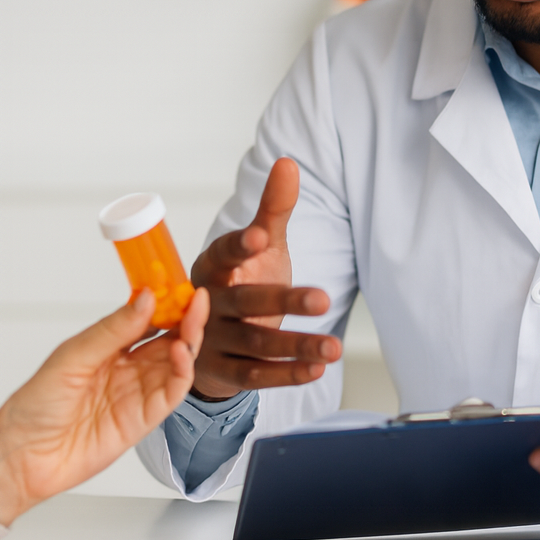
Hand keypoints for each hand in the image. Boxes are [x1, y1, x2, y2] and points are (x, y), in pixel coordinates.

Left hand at [0, 286, 209, 525]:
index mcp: (107, 346)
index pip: (146, 317)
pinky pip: (172, 393)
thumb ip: (112, 330)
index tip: (177, 284)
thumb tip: (145, 300)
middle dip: (186, 318)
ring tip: (192, 322)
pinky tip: (181, 353)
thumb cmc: (35, 406)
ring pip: (176, 362)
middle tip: (196, 301)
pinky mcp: (144, 419)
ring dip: (188, 341)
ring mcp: (137, 393)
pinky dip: (183, 372)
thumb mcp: (72, 357)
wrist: (24, 455)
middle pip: (168, 338)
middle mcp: (127, 368)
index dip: (165, 301)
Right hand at [189, 157, 335, 399]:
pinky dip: (286, 374)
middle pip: (245, 301)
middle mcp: (207, 303)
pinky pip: (255, 376)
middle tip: (324, 298)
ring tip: (334, 347)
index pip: (223, 254)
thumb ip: (272, 210)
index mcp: (212, 266)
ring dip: (296, 346)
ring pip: (256, 344)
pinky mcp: (223, 372)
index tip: (260, 237)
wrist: (205, 336)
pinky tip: (316, 369)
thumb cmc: (238, 280)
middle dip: (284, 302)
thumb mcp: (258, 246)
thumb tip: (288, 162)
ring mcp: (211, 340)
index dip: (239, 247)